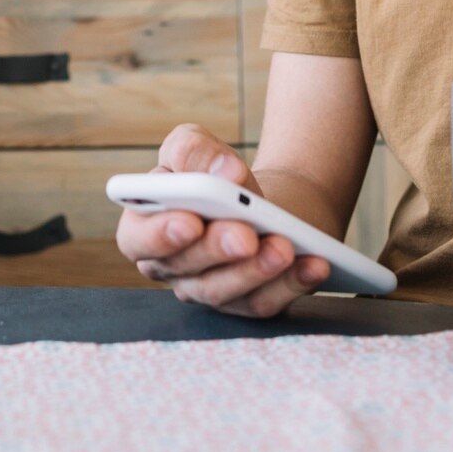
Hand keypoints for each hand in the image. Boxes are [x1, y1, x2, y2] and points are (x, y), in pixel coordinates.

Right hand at [113, 124, 330, 316]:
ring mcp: (209, 290)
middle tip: (245, 234)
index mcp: (144, 228)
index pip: (137, 240)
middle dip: (218, 250)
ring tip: (284, 247)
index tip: (189, 221)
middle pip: (186, 267)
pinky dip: (293, 284)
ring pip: (225, 292)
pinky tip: (315, 263)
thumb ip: (193, 149)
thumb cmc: (216, 175)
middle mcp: (172, 267)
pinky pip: (266, 303)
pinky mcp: (248, 303)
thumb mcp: (195, 148)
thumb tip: (225, 172)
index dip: (159, 236)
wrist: (260, 199)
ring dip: (256, 271)